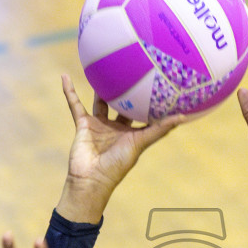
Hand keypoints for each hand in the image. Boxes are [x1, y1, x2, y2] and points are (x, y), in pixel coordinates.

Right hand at [57, 74, 184, 222]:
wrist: (91, 178)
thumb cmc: (118, 164)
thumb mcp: (141, 143)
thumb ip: (159, 130)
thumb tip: (182, 117)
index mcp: (130, 133)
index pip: (141, 114)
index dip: (148, 102)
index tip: (157, 85)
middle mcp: (115, 127)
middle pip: (121, 105)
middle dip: (126, 92)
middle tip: (132, 72)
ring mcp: (98, 125)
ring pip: (100, 102)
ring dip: (101, 88)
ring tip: (105, 68)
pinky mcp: (83, 124)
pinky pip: (74, 104)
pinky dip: (69, 91)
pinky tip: (65, 76)